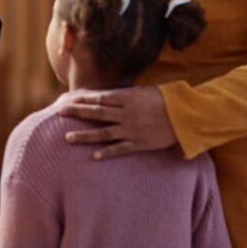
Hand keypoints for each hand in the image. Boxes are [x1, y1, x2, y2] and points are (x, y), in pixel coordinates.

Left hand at [59, 86, 176, 159]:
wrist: (187, 116)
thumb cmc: (168, 100)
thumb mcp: (147, 91)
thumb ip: (128, 95)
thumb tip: (111, 96)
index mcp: (129, 98)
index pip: (100, 98)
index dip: (83, 99)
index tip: (69, 99)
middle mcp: (127, 114)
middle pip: (97, 113)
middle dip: (77, 113)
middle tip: (59, 112)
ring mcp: (132, 130)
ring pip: (103, 133)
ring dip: (84, 135)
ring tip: (67, 138)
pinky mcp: (140, 144)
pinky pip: (120, 149)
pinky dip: (106, 152)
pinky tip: (92, 156)